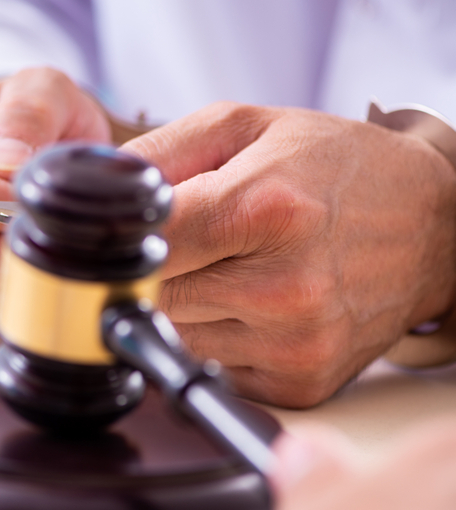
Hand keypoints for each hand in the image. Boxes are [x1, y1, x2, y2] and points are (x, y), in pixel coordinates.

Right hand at [0, 67, 110, 345]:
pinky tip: (18, 283)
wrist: (0, 152)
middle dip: (12, 256)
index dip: (4, 210)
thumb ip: (28, 112)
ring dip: (10, 290)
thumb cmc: (19, 125)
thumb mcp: (38, 91)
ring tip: (40, 260)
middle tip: (51, 239)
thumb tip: (6, 162)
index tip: (39, 204)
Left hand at [125, 102, 455, 406]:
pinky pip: (211, 368)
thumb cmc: (333, 167)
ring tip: (218, 271)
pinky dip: (213, 340)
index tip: (101, 242)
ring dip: (178, 310)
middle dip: (143, 275)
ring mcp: (296, 342)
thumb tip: (88, 193)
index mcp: (267, 208)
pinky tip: (244, 305)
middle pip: (151, 298)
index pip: (143, 246)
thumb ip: (156, 155)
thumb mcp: (244, 127)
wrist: (434, 226)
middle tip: (165, 250)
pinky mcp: (301, 382)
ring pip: (173, 339)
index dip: (111, 244)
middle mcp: (285, 285)